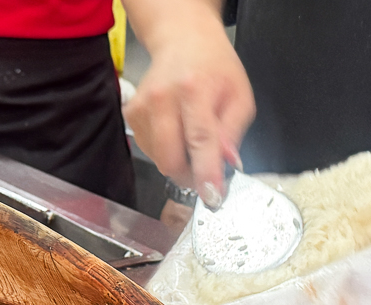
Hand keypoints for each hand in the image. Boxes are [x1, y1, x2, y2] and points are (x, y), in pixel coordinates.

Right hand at [123, 0, 253, 203]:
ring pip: (159, 160)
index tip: (212, 197)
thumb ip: (234, 133)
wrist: (182, 40)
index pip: (200, 140)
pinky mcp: (131, 115)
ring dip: (179, 162)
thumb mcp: (239, 96)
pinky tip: (176, 130)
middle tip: (207, 171)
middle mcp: (162, 98)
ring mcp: (142, 107)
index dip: (206, 173)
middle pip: (171, 158)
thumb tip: (228, 164)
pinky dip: (166, 151)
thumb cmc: (214, 67)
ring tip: (192, 137)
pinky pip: (149, 151)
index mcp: (194, 89)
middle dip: (191, 175)